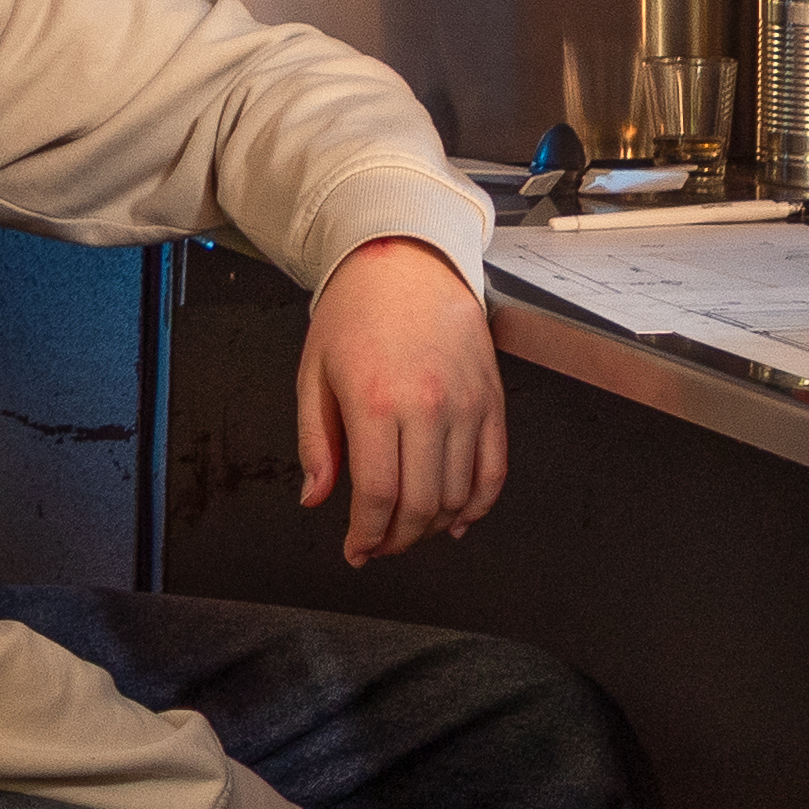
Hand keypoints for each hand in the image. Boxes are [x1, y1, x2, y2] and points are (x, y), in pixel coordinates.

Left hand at [291, 240, 508, 566]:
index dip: (366, 536)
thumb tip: (316, 498)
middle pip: (421, 506)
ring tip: (410, 529)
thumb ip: (316, 443)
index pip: (378, 496)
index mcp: (375, 402)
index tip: (356, 549)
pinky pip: (495, 469)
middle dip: (397, 541)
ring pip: (458, 495)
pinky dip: (479, 504)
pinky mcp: (493, 399)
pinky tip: (458, 518)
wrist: (405, 259)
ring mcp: (467, 404)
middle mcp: (427, 406)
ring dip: (434, 527)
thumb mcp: (313, 374)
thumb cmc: (354, 312)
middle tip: (379, 545)